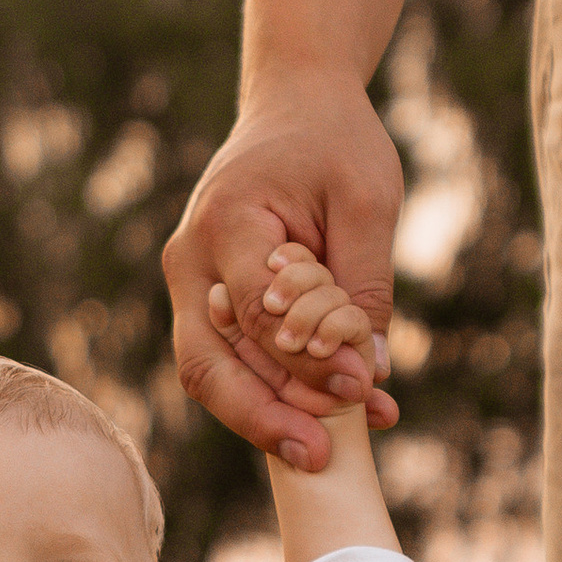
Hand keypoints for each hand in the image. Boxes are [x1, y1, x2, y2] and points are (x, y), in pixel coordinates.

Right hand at [163, 67, 405, 473]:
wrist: (297, 105)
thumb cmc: (335, 144)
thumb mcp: (369, 201)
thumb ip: (365, 287)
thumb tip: (370, 375)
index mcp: (226, 223)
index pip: (257, 315)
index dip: (308, 363)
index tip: (363, 390)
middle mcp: (190, 260)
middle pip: (207, 363)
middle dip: (262, 418)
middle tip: (319, 457)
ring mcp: (190, 284)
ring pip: (211, 373)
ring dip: (268, 415)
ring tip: (330, 448)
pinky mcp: (208, 301)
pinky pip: (230, 360)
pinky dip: (273, 392)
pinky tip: (326, 416)